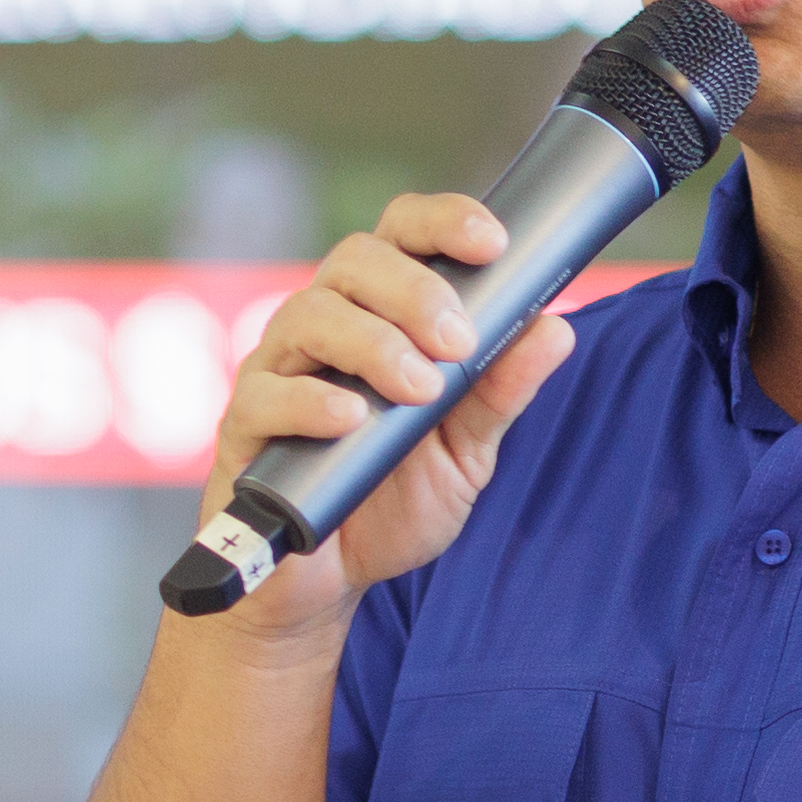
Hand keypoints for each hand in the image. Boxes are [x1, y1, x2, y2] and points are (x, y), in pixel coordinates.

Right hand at [201, 196, 579, 645]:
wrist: (331, 579)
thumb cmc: (395, 498)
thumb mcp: (466, 450)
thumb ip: (502, 392)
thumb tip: (556, 330)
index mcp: (381, 311)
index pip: (403, 234)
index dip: (444, 222)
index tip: (493, 244)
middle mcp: (326, 324)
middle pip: (356, 260)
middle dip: (415, 292)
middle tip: (460, 345)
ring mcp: (280, 368)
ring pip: (310, 315)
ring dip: (372, 344)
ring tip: (420, 391)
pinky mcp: (246, 425)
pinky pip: (265, 393)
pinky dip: (310, 401)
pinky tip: (350, 419)